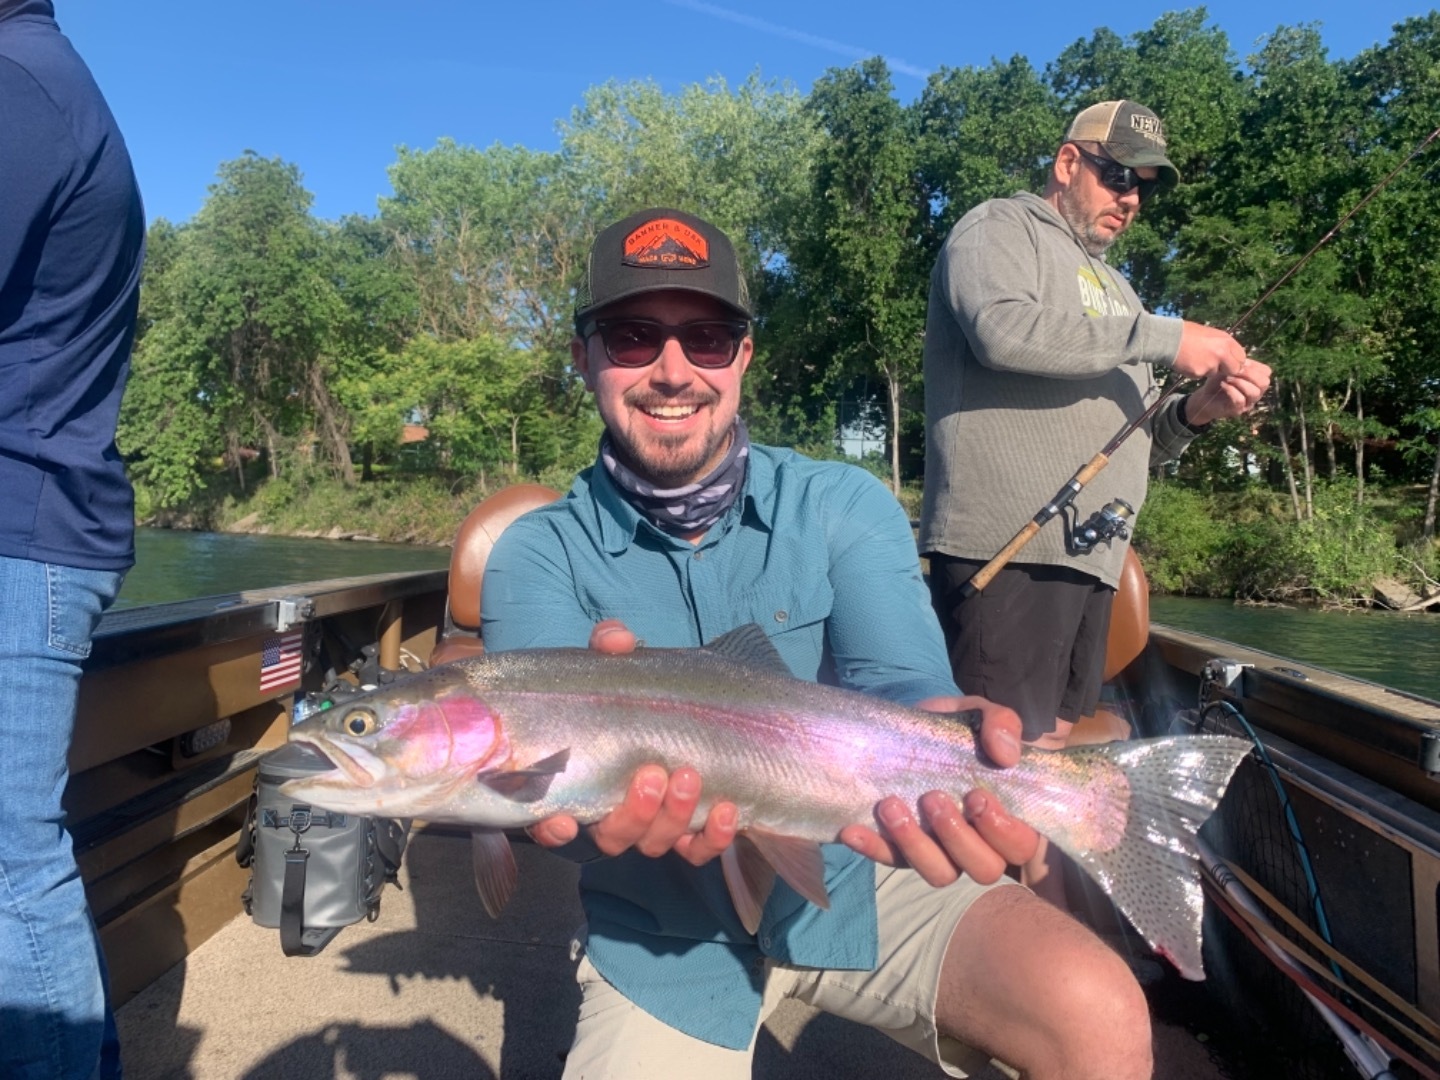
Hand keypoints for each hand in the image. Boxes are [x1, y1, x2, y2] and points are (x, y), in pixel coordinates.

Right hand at [526, 619, 739, 864]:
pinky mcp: (691, 832)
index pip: (551, 820)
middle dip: (633, 813)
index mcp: (580, 783)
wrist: (684, 713)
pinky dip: (712, 837)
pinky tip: (727, 811)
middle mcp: (612, 814)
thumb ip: (609, 649)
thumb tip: (617, 640)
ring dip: (672, 818)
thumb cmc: (631, 695)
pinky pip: (698, 849)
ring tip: (689, 777)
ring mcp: (652, 827)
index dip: (552, 828)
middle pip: (613, 835)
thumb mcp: (616, 667)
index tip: (562, 820)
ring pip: (654, 843)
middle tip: (652, 775)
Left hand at [840, 695, 1039, 886]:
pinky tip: (853, 830)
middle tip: (932, 798)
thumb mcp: (980, 714)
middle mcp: (978, 842)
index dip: (1002, 830)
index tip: (976, 795)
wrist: (916, 727)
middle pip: (983, 868)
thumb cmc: (960, 729)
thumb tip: (1006, 754)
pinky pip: (891, 861)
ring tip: (892, 806)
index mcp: (1007, 815)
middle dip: (957, 837)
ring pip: (940, 873)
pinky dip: (872, 848)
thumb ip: (1001, 722)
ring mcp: (940, 850)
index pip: (1018, 845)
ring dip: (915, 845)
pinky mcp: (903, 849)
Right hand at [1174, 321, 1247, 379]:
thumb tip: (1230, 355)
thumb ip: (1223, 345)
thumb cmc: (1188, 334)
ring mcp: (1211, 364)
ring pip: (1216, 373)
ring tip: (1196, 358)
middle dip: (1226, 369)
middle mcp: (1222, 353)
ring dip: (1209, 370)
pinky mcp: (1200, 372)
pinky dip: (1196, 371)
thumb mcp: (1211, 335)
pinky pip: (1202, 375)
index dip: (1235, 361)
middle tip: (1215, 365)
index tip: (1228, 362)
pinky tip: (1189, 362)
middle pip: (1234, 369)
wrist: (1170, 339)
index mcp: (1226, 341)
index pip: (1241, 357)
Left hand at [1181, 356, 1271, 426]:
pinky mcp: (1237, 411)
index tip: (1238, 362)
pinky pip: (1240, 400)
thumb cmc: (1216, 382)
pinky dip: (1231, 390)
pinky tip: (1223, 385)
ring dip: (1240, 382)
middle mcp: (1256, 393)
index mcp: (1256, 382)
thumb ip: (1237, 363)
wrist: (1204, 398)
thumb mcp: (1227, 368)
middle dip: (1249, 373)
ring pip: (1254, 392)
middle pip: (1264, 383)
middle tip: (1234, 370)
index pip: (1266, 372)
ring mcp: (1247, 403)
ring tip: (1227, 378)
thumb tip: (1243, 359)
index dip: (1254, 365)